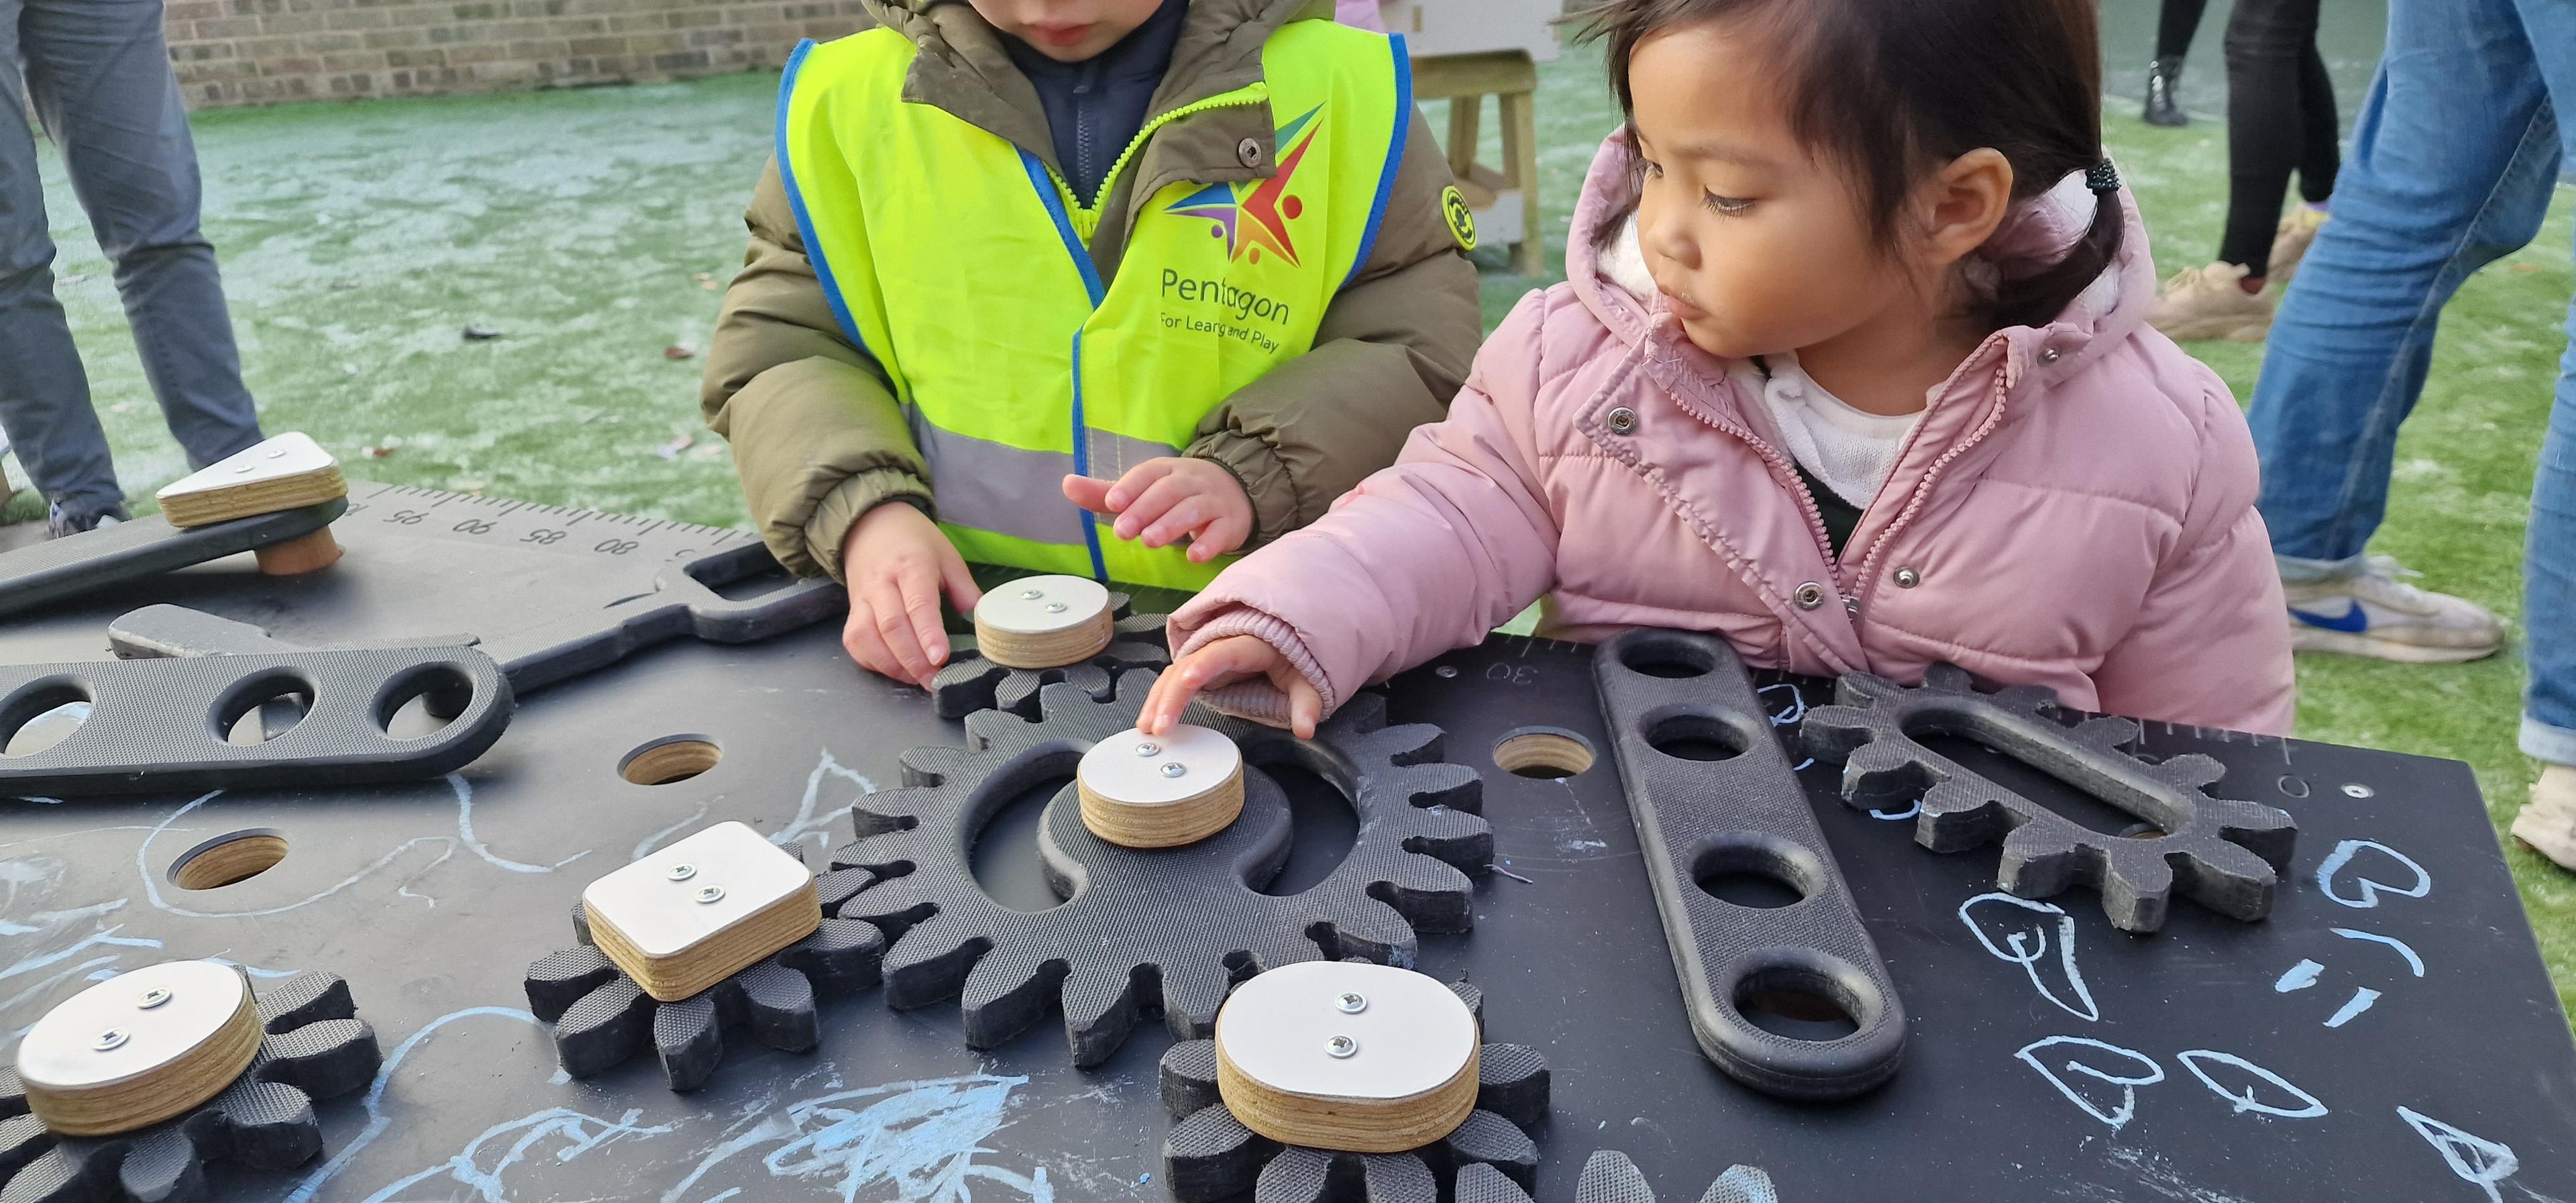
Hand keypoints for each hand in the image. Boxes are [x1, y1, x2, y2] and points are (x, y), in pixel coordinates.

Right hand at [838, 502, 981, 689]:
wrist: (873, 526)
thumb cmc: (916, 544)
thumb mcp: (948, 557)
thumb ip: (965, 591)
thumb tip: (983, 624)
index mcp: (911, 565)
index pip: (918, 603)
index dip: (929, 634)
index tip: (941, 658)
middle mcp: (882, 583)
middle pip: (892, 626)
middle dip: (914, 660)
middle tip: (935, 680)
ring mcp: (861, 599)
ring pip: (868, 638)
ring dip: (894, 666)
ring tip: (919, 679)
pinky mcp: (851, 612)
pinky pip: (855, 643)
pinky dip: (874, 662)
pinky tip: (896, 669)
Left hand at [1061, 457, 1252, 561]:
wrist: (1233, 492)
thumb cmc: (1176, 494)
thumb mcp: (1142, 490)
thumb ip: (1105, 493)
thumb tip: (1067, 484)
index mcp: (1166, 470)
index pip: (1147, 474)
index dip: (1130, 487)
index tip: (1112, 503)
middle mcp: (1190, 481)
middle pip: (1168, 492)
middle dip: (1145, 510)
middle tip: (1123, 532)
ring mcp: (1213, 501)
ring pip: (1193, 510)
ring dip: (1171, 525)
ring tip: (1150, 541)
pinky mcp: (1229, 523)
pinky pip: (1221, 532)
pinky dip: (1209, 544)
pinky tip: (1194, 557)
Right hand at [1141, 634, 1321, 739]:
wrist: (1285, 642)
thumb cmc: (1294, 660)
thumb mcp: (1308, 682)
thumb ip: (1306, 706)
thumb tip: (1305, 730)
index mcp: (1247, 644)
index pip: (1219, 654)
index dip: (1202, 666)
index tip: (1187, 682)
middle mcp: (1219, 646)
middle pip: (1186, 667)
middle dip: (1169, 697)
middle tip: (1159, 728)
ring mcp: (1205, 655)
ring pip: (1173, 673)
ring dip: (1157, 699)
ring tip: (1146, 727)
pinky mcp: (1197, 666)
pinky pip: (1173, 679)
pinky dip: (1160, 697)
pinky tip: (1149, 719)